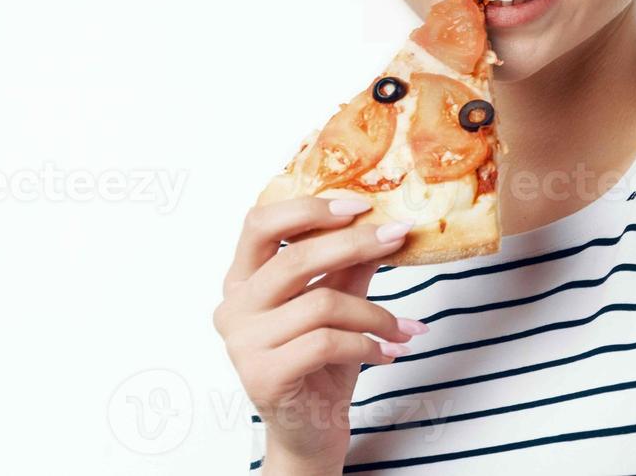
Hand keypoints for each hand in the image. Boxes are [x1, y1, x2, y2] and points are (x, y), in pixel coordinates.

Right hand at [212, 195, 426, 470]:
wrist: (311, 430)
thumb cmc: (321, 362)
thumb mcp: (338, 301)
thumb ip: (349, 263)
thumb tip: (384, 221)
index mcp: (243, 279)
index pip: (260, 223)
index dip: (309, 209)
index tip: (360, 206)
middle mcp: (234, 307)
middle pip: (294, 258)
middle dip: (354, 243)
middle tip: (397, 237)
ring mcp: (243, 344)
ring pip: (321, 303)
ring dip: (374, 313)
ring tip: (401, 328)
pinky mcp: (263, 376)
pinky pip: (327, 342)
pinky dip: (367, 344)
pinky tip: (387, 352)